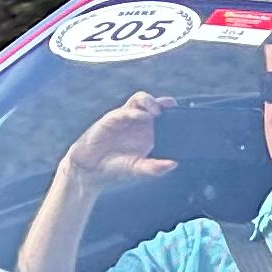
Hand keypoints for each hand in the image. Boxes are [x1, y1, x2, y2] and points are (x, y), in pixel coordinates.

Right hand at [59, 93, 177, 183]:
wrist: (90, 170)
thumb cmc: (114, 169)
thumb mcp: (137, 170)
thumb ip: (154, 168)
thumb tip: (174, 164)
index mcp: (147, 133)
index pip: (163, 117)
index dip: (171, 112)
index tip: (181, 113)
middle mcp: (138, 123)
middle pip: (153, 104)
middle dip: (163, 102)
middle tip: (170, 107)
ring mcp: (125, 119)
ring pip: (139, 100)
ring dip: (149, 102)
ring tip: (156, 112)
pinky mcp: (111, 119)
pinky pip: (124, 110)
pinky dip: (134, 112)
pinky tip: (141, 116)